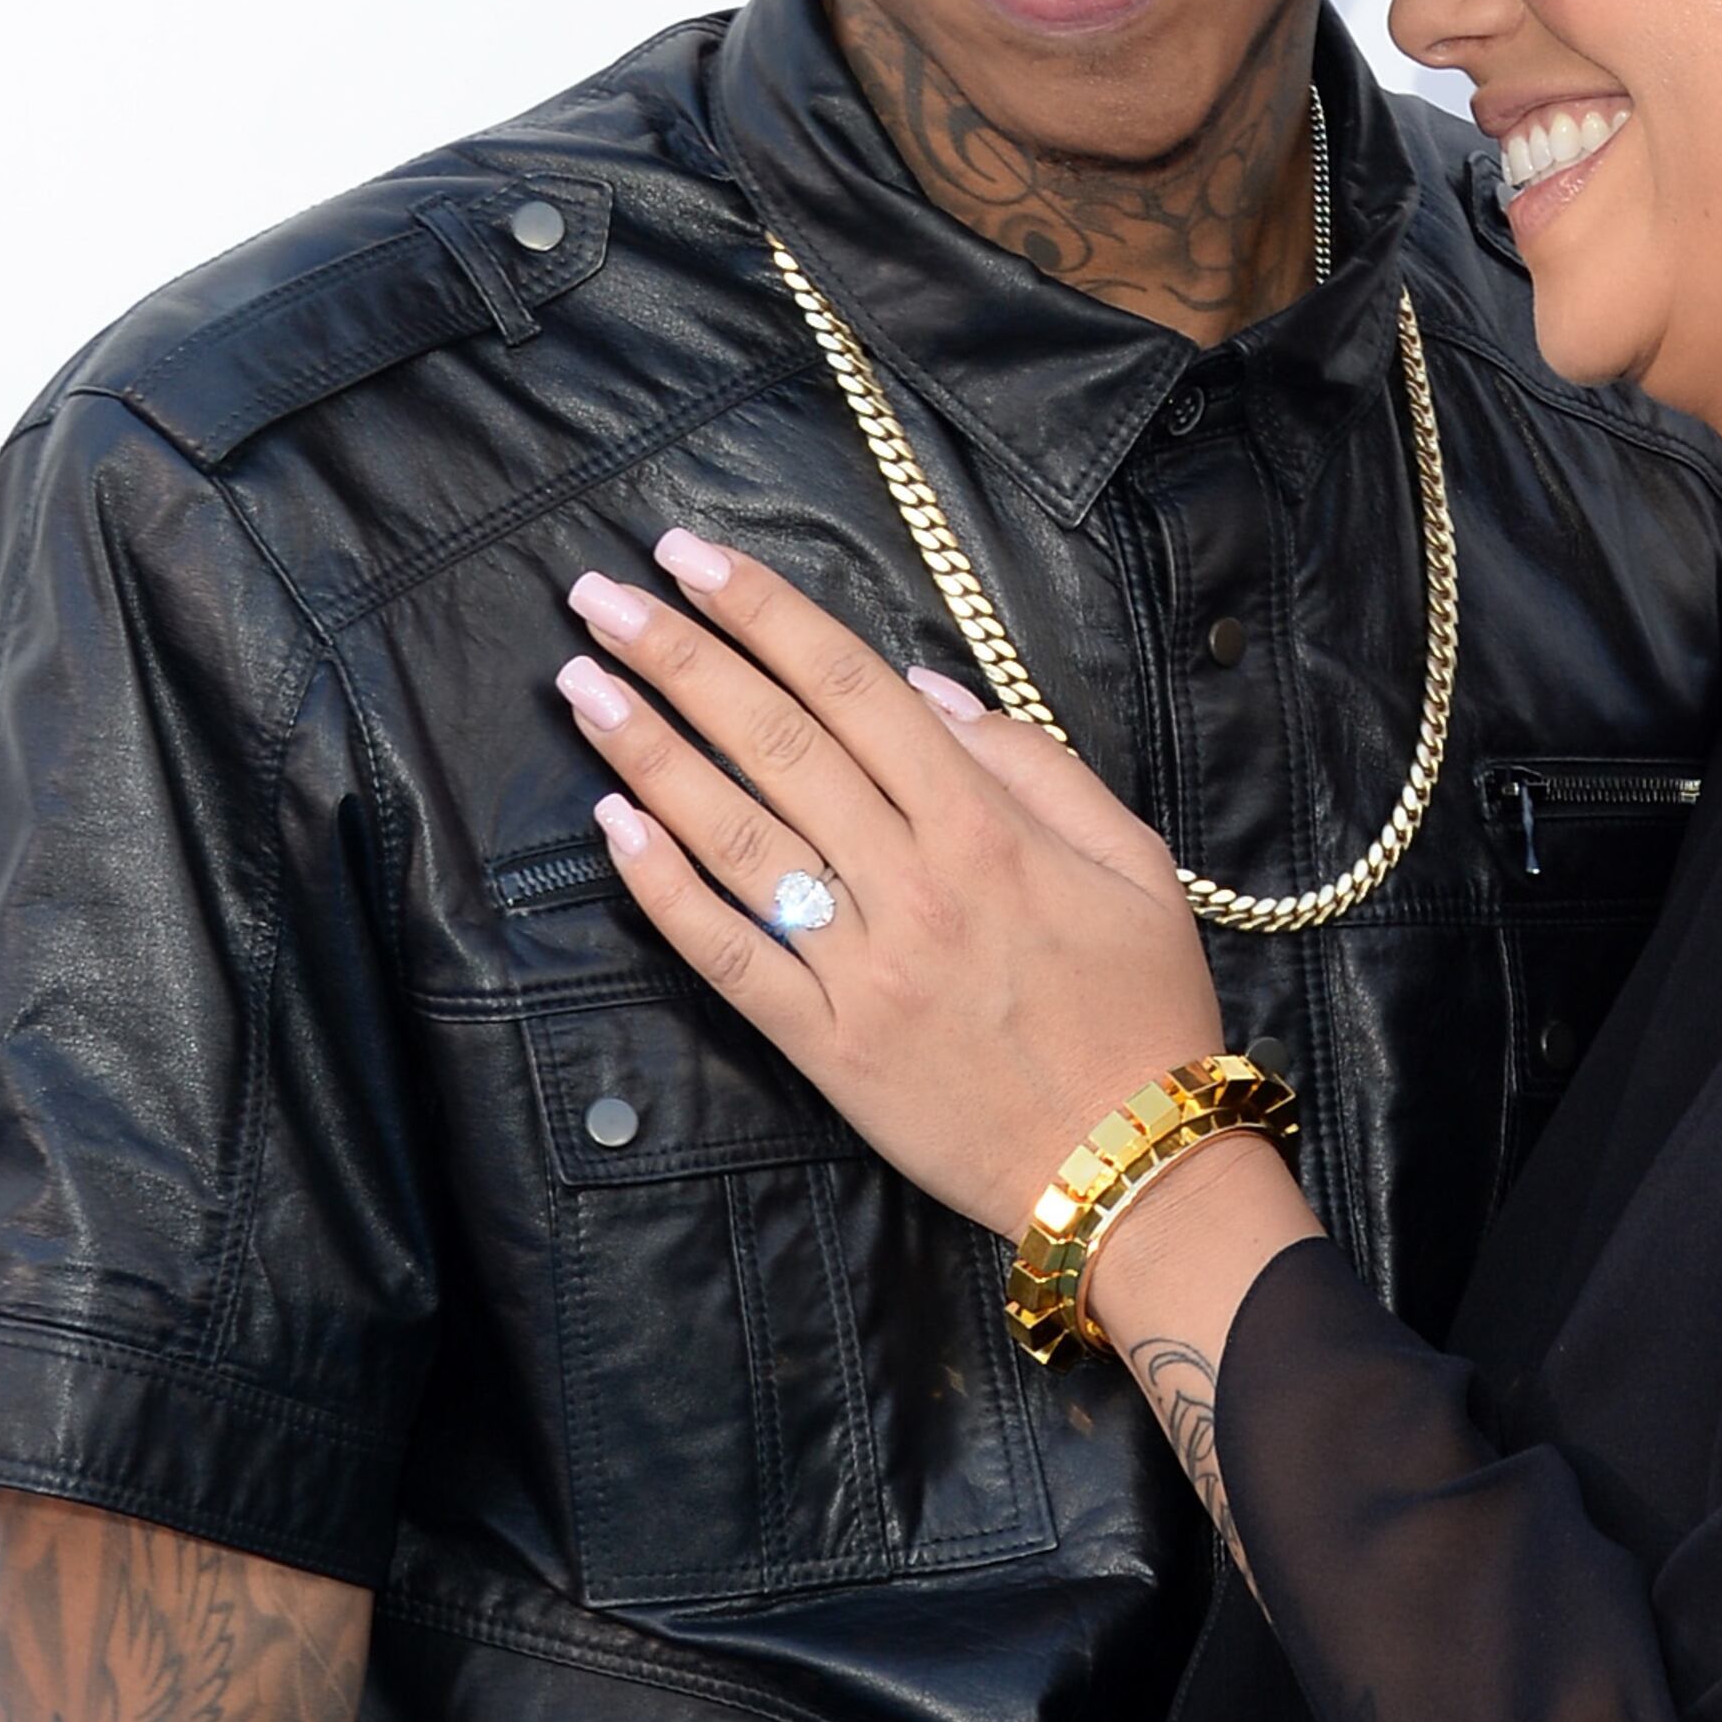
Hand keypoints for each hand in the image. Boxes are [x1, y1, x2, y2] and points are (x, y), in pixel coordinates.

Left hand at [557, 534, 1225, 1232]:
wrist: (1133, 1164)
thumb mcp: (1130, 861)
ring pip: (735, 837)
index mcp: (985, 826)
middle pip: (774, 741)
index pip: (850, 686)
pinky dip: (665, 891)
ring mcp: (863, 967)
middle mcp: (914, 883)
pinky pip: (730, 957)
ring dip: (648, 753)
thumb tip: (923, 688)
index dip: (761, 612)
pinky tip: (614, 827)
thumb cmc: (1140, 1006)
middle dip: (677, 656)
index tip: (690, 557)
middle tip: (598, 597)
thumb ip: (1032, 763)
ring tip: (580, 686)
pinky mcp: (828, 1046)